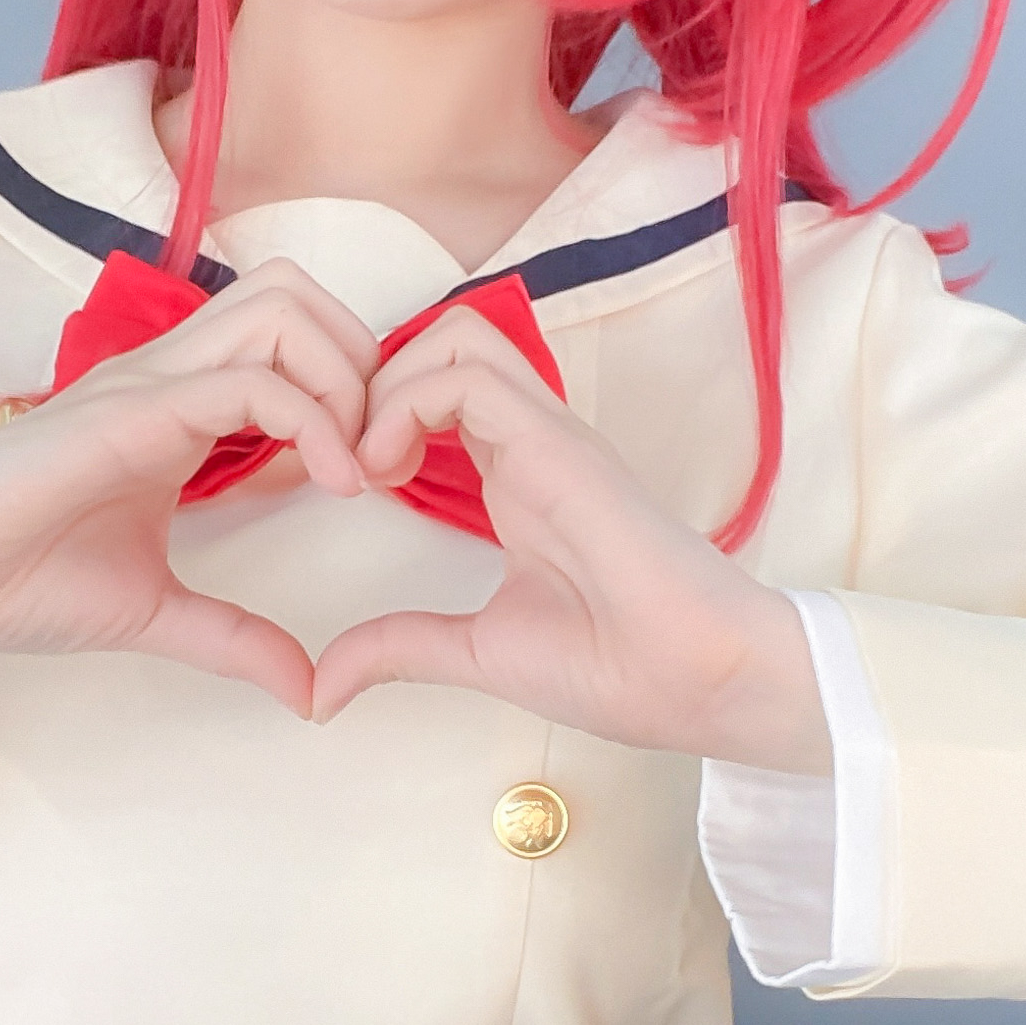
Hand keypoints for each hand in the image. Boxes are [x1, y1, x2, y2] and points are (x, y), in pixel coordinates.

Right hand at [0, 262, 378, 715]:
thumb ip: (232, 639)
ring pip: (285, 310)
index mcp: (181, 408)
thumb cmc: (6, 575)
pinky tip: (331, 484)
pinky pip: (247, 381)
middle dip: (367, 364)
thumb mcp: (151, 613)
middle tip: (380, 458)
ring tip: (358, 467)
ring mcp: (149, 383)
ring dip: (346, 377)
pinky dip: (313, 419)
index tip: (379, 480)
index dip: (357, 395)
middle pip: (303, 296)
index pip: (295, 344)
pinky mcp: (129, 411)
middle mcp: (171, 375)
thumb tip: (306, 688)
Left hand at [311, 307, 830, 772]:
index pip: (439, 389)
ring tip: (366, 464)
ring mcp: (550, 434)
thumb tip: (322, 686)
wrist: (703, 681)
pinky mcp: (559, 444)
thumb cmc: (619, 667)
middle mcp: (533, 439)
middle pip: (443, 342)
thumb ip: (401, 649)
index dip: (376, 415)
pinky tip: (386, 471)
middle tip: (344, 460)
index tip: (347, 486)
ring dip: (386, 385)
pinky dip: (405, 404)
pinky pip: (469, 377)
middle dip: (372, 382)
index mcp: (518, 474)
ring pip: (454, 337)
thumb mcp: (478, 651)